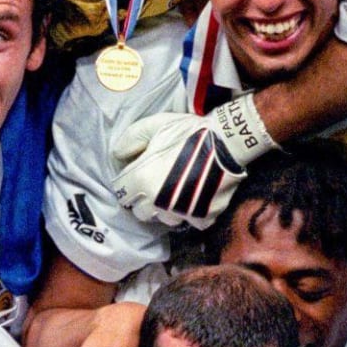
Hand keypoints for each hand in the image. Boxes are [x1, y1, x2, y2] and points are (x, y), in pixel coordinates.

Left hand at [112, 109, 253, 228]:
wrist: (228, 142)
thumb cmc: (188, 132)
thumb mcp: (155, 125)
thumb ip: (130, 139)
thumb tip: (118, 155)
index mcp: (142, 180)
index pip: (122, 194)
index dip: (128, 184)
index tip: (137, 177)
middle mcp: (157, 202)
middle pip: (140, 212)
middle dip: (144, 200)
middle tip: (156, 184)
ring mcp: (180, 213)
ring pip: (163, 220)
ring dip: (165, 209)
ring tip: (175, 192)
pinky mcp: (202, 217)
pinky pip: (190, 222)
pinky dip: (190, 213)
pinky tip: (194, 198)